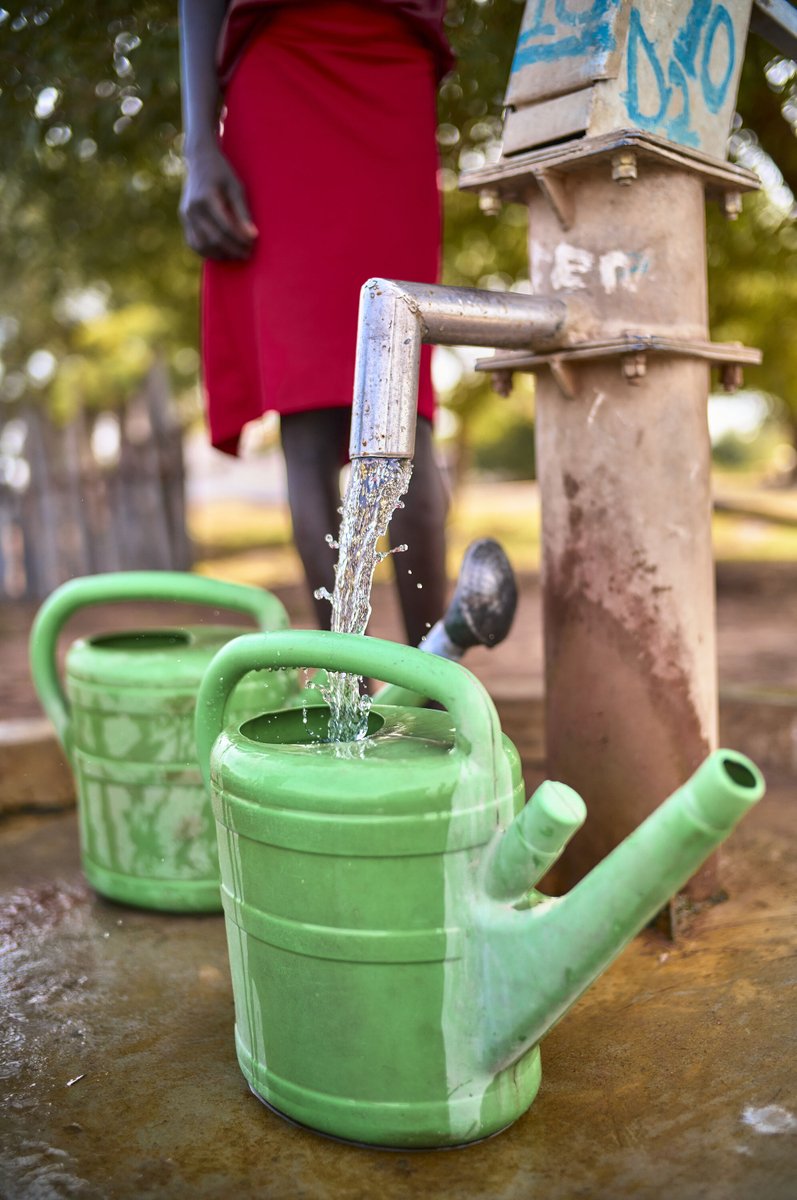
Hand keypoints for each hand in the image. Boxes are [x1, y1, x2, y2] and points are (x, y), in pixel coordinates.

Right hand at [179, 144, 257, 259]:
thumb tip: (252, 236)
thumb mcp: (236, 187)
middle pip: (215, 238)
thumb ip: (243, 212)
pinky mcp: (183, 219)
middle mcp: (193, 208)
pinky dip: (207, 252)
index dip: (240, 238)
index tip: (252, 243)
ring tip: (235, 254)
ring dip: (220, 254)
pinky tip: (221, 252)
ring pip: (202, 245)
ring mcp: (186, 215)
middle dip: (233, 249)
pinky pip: (193, 243)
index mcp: (207, 197)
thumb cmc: (222, 172)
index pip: (226, 226)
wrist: (199, 160)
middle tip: (247, 253)